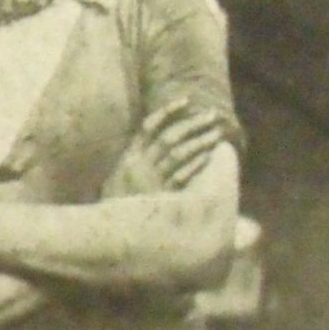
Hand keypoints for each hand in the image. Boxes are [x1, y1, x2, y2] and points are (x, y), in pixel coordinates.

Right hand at [104, 98, 226, 197]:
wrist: (111, 229)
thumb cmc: (118, 201)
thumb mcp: (119, 175)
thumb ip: (136, 157)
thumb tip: (153, 137)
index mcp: (129, 156)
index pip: (149, 127)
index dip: (168, 112)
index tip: (187, 100)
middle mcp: (139, 165)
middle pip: (169, 137)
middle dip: (192, 123)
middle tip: (212, 114)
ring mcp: (150, 180)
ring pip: (178, 154)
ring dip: (200, 141)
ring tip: (217, 133)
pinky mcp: (160, 195)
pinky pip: (180, 175)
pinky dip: (195, 164)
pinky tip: (208, 155)